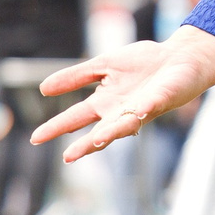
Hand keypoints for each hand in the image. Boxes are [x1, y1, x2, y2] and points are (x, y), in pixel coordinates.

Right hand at [32, 25, 214, 162]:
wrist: (178, 57)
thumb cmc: (142, 64)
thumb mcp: (103, 66)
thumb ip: (76, 77)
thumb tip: (43, 89)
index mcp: (105, 103)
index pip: (77, 118)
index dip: (58, 127)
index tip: (36, 138)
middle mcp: (121, 112)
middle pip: (99, 131)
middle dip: (84, 144)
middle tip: (67, 157)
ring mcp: (140, 109)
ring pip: (124, 126)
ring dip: (111, 134)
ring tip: (97, 141)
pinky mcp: (160, 100)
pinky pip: (150, 106)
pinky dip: (144, 109)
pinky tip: (138, 111)